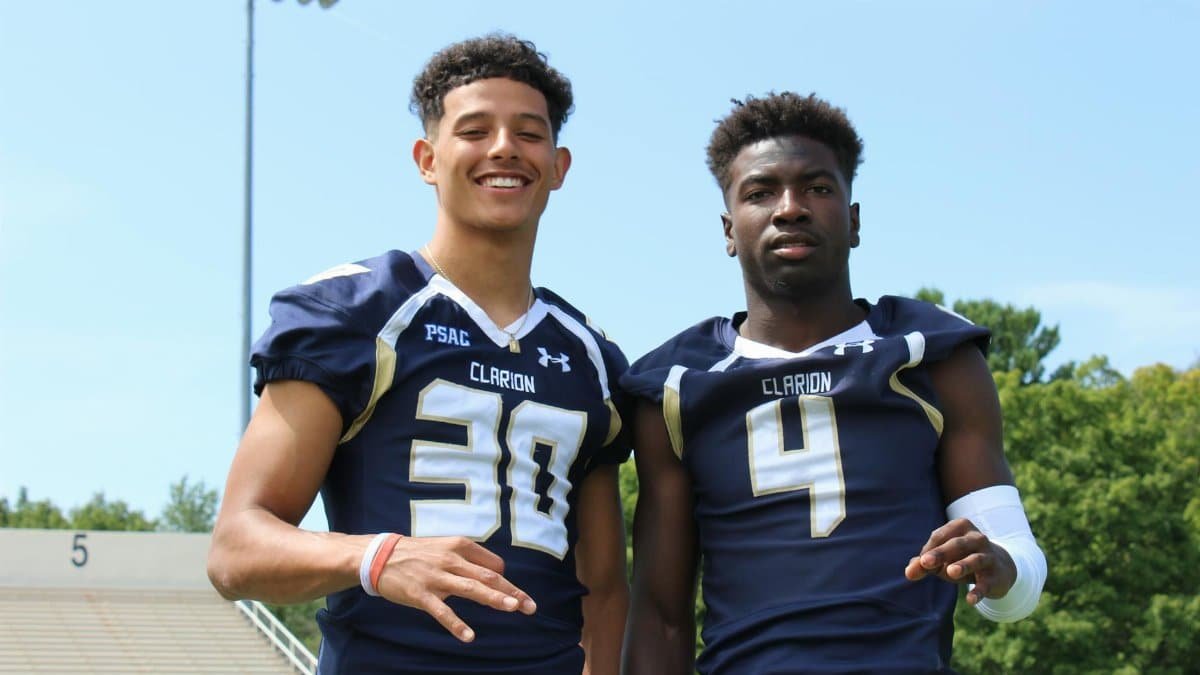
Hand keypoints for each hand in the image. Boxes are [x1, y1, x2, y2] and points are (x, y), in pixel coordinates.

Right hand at [376, 535, 536, 641]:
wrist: (380, 556)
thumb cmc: (418, 554)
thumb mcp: (445, 547)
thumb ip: (469, 558)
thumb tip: (496, 572)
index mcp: (459, 546)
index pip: (493, 564)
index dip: (505, 580)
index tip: (512, 594)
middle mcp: (451, 559)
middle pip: (489, 577)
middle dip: (512, 592)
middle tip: (530, 606)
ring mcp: (436, 577)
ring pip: (471, 589)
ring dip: (494, 599)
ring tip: (512, 608)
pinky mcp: (421, 594)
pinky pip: (442, 611)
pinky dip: (456, 624)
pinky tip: (469, 636)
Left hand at [904, 518, 1016, 604]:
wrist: (999, 569)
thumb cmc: (962, 559)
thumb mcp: (942, 559)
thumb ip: (923, 564)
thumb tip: (908, 573)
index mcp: (960, 527)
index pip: (939, 537)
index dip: (928, 550)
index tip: (923, 564)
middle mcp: (977, 538)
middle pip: (956, 545)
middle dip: (940, 553)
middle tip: (925, 562)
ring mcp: (989, 556)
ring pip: (975, 559)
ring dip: (962, 565)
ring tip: (950, 572)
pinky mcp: (996, 576)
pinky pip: (986, 583)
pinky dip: (979, 591)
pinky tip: (970, 600)